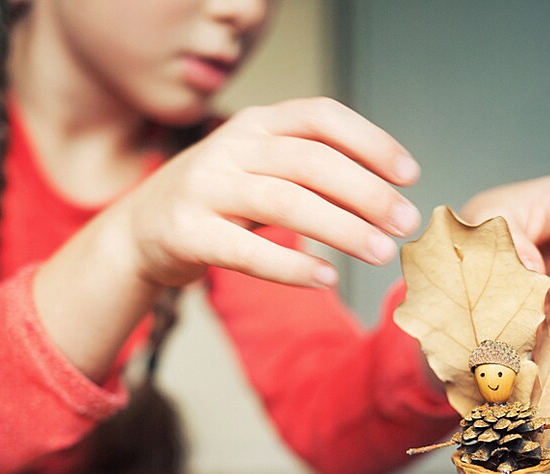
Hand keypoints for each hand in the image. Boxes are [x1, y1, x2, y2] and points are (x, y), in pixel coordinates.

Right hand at [117, 97, 422, 287]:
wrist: (139, 230)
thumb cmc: (218, 200)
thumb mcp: (260, 167)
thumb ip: (309, 170)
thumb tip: (385, 192)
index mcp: (256, 124)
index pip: (322, 117)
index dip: (371, 142)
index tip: (410, 175)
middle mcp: (231, 147)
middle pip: (311, 162)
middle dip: (367, 192)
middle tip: (406, 223)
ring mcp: (205, 187)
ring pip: (286, 203)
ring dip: (342, 229)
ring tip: (381, 253)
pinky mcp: (187, 232)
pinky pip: (247, 250)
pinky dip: (292, 266)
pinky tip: (327, 278)